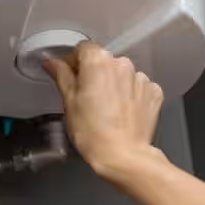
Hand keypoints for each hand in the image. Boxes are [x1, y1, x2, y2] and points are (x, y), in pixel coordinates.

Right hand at [44, 42, 164, 177]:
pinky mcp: (153, 92)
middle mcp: (122, 64)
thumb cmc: (93, 132)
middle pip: (104, 62)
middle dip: (95, 75)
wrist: (123, 155)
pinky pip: (138, 87)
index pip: (83, 49)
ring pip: (121, 75)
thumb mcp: (69, 102)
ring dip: (114, 85)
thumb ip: (61, 75)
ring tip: (107, 110)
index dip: (74, 63)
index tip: (70, 78)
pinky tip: (122, 113)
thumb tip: (51, 61)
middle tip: (87, 100)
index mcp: (98, 61)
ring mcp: (140, 78)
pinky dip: (130, 96)